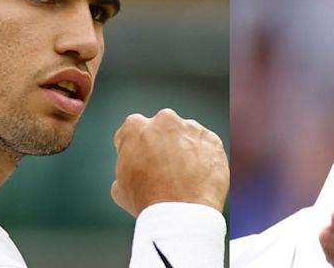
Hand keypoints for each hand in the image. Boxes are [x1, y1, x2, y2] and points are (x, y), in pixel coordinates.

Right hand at [111, 108, 228, 216]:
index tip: (142, 160)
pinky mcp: (212, 140)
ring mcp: (191, 128)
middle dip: (163, 143)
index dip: (137, 147)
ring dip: (185, 149)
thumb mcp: (121, 188)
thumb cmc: (147, 202)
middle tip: (165, 168)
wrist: (181, 214)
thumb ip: (126, 169)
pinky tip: (199, 177)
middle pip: (163, 128)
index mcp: (136, 127)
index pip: (134, 130)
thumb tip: (134, 171)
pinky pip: (207, 146)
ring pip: (187, 135)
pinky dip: (204, 157)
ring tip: (185, 177)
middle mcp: (164, 120)